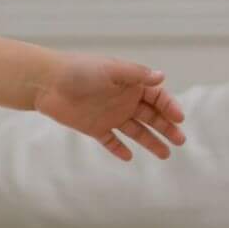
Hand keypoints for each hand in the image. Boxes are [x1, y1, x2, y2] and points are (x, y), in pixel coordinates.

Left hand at [33, 53, 186, 161]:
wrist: (48, 83)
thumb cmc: (80, 70)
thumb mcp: (111, 70)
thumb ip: (136, 75)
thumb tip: (162, 76)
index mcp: (130, 83)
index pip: (157, 96)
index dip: (169, 107)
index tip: (179, 119)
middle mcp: (123, 99)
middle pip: (151, 116)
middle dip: (167, 127)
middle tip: (180, 141)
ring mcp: (110, 115)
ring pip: (136, 131)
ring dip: (151, 141)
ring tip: (165, 154)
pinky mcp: (95, 128)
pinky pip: (111, 141)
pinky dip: (119, 149)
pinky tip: (130, 157)